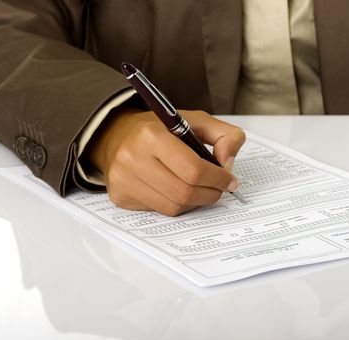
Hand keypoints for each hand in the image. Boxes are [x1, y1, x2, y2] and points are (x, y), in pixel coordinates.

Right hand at [86, 107, 245, 215]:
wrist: (119, 135)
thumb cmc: (161, 129)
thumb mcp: (195, 120)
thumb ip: (224, 135)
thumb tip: (228, 162)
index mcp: (151, 135)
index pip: (193, 169)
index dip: (218, 178)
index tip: (229, 180)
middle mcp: (132, 158)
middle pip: (184, 192)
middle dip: (210, 193)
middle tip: (219, 188)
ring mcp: (123, 179)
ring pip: (174, 206)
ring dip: (196, 202)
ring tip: (203, 190)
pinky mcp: (120, 196)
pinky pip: (160, 210)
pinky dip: (178, 205)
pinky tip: (180, 192)